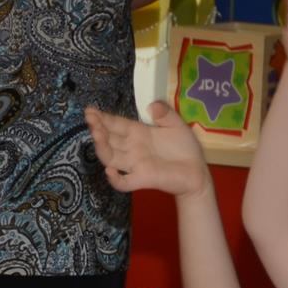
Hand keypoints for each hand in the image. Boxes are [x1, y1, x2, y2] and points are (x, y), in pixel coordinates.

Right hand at [86, 102, 212, 200]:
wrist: (197, 171)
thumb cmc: (186, 148)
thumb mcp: (177, 125)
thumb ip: (165, 114)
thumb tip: (152, 104)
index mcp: (138, 133)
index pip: (116, 124)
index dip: (103, 118)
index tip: (90, 111)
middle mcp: (132, 148)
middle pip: (109, 139)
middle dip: (98, 129)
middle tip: (91, 119)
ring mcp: (135, 165)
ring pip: (111, 157)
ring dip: (101, 148)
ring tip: (96, 135)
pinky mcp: (142, 179)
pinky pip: (123, 183)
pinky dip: (115, 179)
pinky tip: (110, 170)